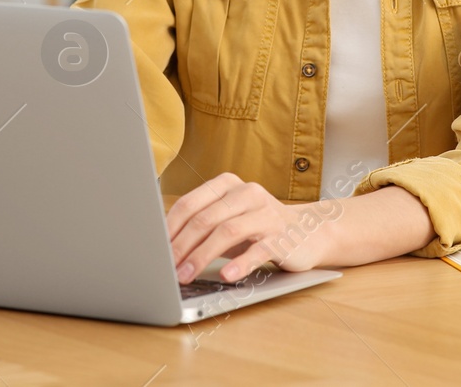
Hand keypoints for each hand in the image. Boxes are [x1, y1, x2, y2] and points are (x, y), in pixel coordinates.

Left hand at [166, 172, 331, 283]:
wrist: (307, 231)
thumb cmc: (256, 228)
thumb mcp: (227, 221)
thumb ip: (200, 226)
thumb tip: (161, 247)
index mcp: (227, 185)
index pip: (190, 204)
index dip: (169, 228)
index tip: (153, 250)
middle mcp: (246, 193)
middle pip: (205, 218)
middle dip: (181, 246)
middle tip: (166, 268)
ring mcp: (266, 213)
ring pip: (228, 232)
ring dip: (202, 256)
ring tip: (186, 276)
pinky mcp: (283, 236)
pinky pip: (258, 249)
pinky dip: (240, 263)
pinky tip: (227, 275)